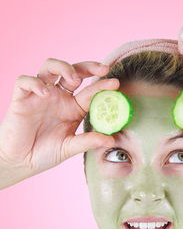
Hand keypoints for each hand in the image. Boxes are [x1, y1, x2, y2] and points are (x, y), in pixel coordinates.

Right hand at [0, 58, 118, 188]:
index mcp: (73, 108)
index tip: (115, 83)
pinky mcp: (21, 98)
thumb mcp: (70, 148)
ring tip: (74, 80)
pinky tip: (46, 93)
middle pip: (73, 71)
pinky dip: (36, 83)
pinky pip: (26, 81)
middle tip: (102, 69)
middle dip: (88, 66)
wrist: (21, 162)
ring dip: (63, 67)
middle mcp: (58, 97)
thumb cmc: (45, 153)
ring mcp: (40, 95)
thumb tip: (111, 140)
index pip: (89, 90)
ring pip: (50, 67)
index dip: (102, 85)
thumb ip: (88, 141)